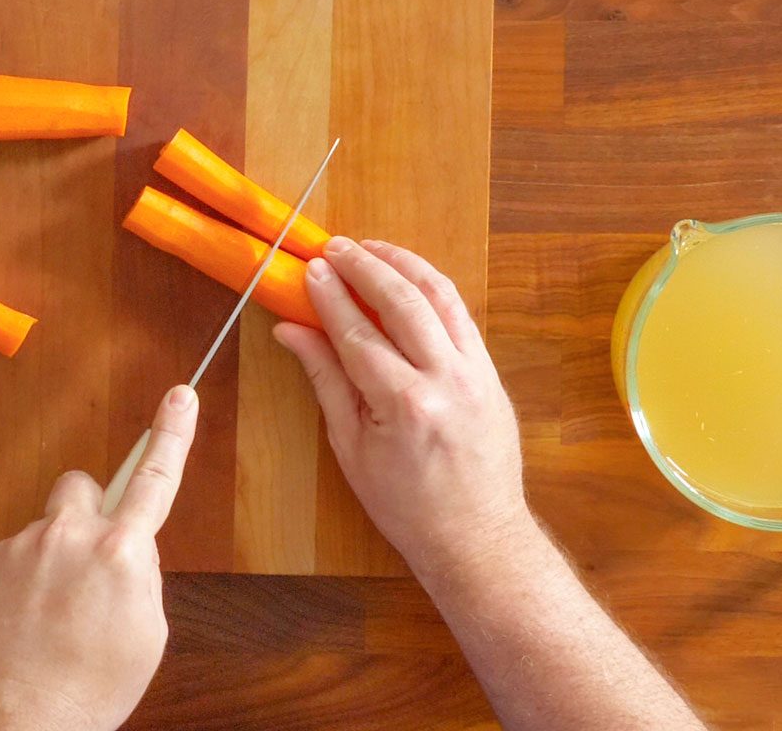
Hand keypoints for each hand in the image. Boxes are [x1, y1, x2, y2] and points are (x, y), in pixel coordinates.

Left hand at [0, 386, 198, 730]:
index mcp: (120, 554)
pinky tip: (25, 625)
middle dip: (88, 513)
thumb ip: (140, 578)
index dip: (171, 434)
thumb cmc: (90, 688)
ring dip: (51, 560)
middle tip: (89, 561)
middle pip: (81, 487)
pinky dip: (21, 584)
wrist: (17, 718)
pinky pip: (13, 559)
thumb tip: (127, 555)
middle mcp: (67, 537)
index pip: (154, 479)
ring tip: (52, 617)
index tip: (180, 395)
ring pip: (44, 532)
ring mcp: (21, 547)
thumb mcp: (146, 635)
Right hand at [273, 237, 532, 580]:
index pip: (358, 333)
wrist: (477, 535)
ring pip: (441, 298)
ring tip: (372, 248)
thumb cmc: (404, 504)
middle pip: (402, 302)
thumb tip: (290, 330)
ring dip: (404, 265)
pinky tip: (408, 277)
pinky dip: (432, 288)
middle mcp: (446, 379)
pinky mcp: (491, 372)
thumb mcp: (350, 447)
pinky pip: (460, 316)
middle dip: (365, 266)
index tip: (309, 268)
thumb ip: (325, 379)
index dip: (330, 296)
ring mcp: (476, 373)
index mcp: (404, 404)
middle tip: (335, 247)